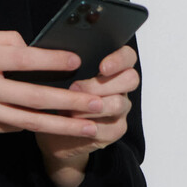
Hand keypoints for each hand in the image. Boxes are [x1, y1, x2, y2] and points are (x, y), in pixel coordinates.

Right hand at [0, 30, 109, 136]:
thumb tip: (30, 46)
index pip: (22, 59)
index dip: (52, 60)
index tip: (77, 61)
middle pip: (32, 96)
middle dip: (69, 102)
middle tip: (97, 104)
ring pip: (26, 121)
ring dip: (60, 125)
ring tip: (88, 128)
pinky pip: (9, 128)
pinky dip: (32, 126)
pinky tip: (54, 127)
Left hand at [34, 45, 139, 186]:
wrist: (56, 129)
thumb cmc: (58, 97)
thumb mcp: (61, 77)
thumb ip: (68, 66)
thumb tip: (61, 56)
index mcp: (112, 69)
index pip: (128, 56)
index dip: (119, 59)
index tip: (102, 67)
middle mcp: (121, 87)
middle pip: (130, 78)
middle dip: (101, 84)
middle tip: (75, 88)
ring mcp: (121, 109)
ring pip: (119, 104)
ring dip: (91, 105)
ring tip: (68, 108)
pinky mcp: (116, 130)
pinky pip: (110, 127)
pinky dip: (89, 125)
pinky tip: (73, 123)